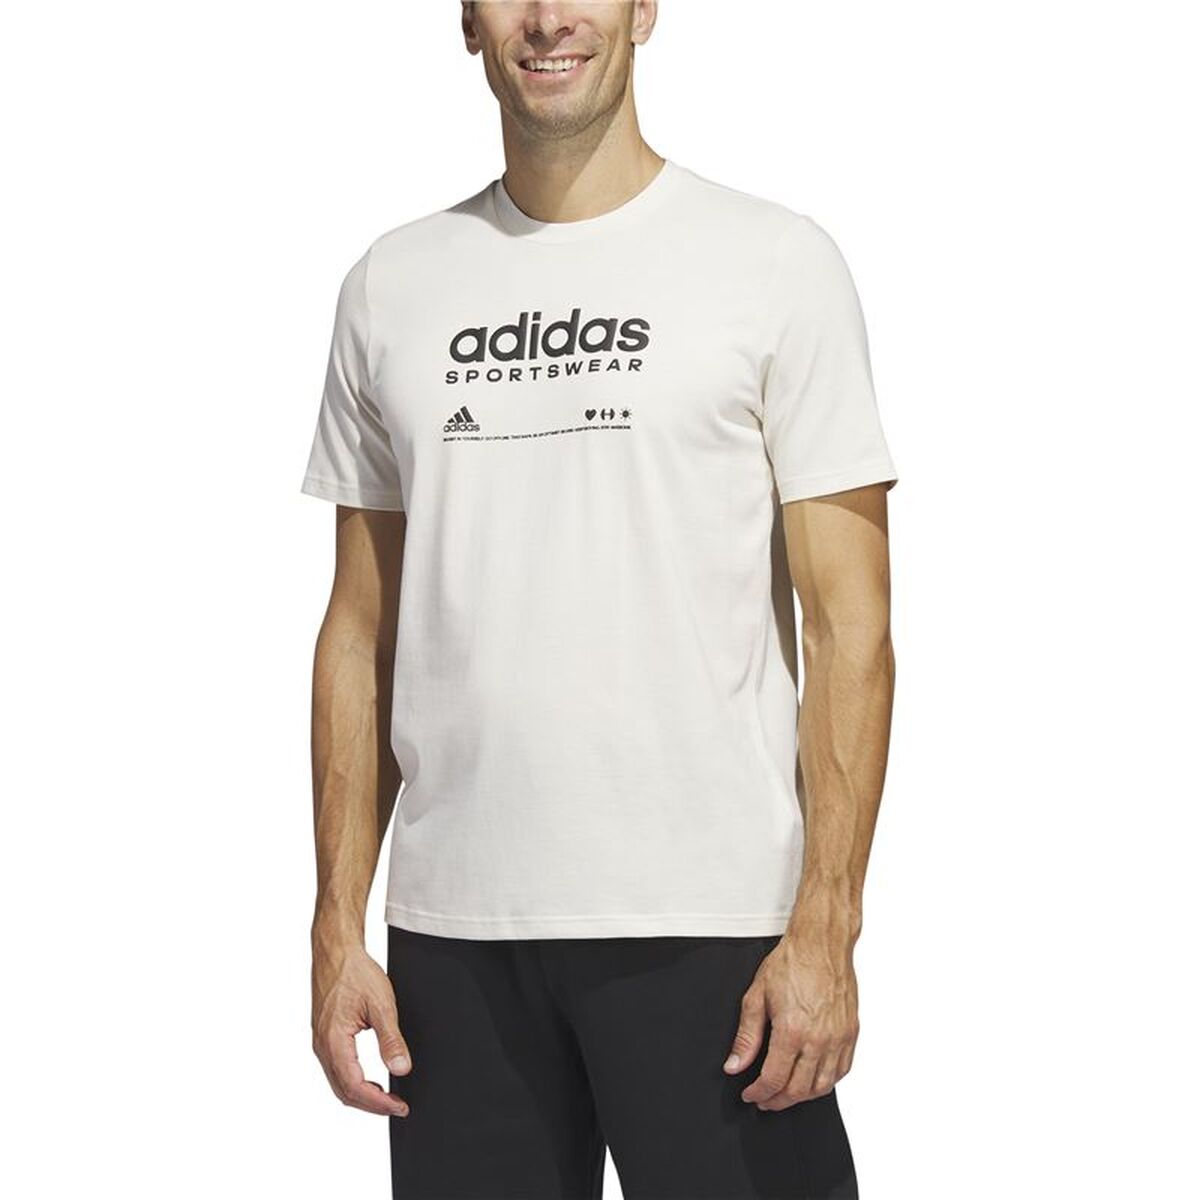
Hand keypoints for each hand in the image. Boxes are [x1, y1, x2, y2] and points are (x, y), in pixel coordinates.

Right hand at [311, 938, 411, 1116]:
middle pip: (344, 1091)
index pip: (354, 1087)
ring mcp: (320, 1042)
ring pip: (338, 1083)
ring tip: (386, 1098)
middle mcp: (322, 1046)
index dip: (378, 1102)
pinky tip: (370, 1080)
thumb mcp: (381, 1004)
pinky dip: (353, 1082)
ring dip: (361, 1095)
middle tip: (397, 1107)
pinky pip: (336, 1070)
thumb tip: (401, 1069)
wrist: (336, 952)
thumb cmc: (355, 972)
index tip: (399, 1106)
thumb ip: (391, 1039)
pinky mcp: (323, 1037)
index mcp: (333, 1040)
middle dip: (371, 1104)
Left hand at [722, 935, 858, 1110]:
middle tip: (765, 1099)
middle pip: (799, 1090)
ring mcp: (839, 1038)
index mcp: (792, 1030)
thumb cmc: (791, 963)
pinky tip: (812, 1079)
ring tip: (785, 1093)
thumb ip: (746, 1036)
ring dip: (802, 1097)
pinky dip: (826, 1083)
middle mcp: (819, 1039)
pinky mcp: (851, 1033)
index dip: (759, 1093)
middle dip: (778, 1101)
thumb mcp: (757, 996)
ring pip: (822, 1087)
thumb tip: (734, 1065)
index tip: (750, 1095)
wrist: (821, 943)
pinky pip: (841, 1071)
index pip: (774, 1079)